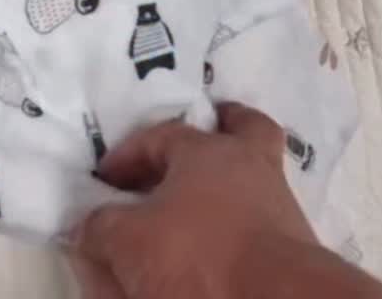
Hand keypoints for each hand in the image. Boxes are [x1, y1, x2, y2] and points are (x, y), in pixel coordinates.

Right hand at [69, 103, 315, 298]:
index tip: (105, 179)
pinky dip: (243, 220)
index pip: (160, 136)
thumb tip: (86, 226)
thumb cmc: (198, 256)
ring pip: (258, 172)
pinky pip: (266, 215)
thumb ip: (102, 228)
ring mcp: (280, 201)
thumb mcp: (130, 242)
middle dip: (221, 127)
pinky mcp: (295, 242)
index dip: (127, 154)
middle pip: (244, 127)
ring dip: (231, 181)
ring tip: (201, 208)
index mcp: (207, 150)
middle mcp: (250, 164)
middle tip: (195, 144)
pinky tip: (223, 242)